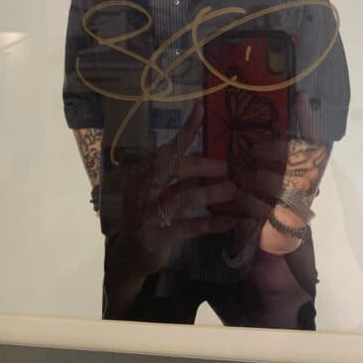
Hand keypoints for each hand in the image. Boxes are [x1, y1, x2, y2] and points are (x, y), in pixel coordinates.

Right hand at [116, 102, 236, 276]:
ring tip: (232, 190)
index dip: (185, 130)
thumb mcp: (157, 189)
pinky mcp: (159, 236)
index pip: (166, 148)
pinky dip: (213, 224)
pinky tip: (230, 221)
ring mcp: (149, 213)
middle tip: (225, 168)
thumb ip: (176, 175)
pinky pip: (192, 227)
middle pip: (175, 169)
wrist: (131, 253)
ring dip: (212, 193)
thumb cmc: (147, 213)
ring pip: (185, 197)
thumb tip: (208, 156)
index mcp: (142, 173)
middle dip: (203, 166)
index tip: (200, 109)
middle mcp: (142, 189)